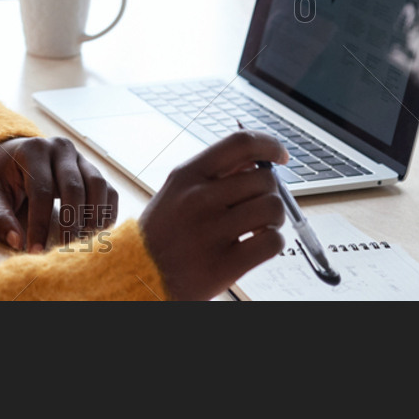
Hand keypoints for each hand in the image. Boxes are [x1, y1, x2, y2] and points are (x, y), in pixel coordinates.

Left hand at [0, 136, 118, 251]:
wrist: (14, 155)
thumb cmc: (2, 178)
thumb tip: (16, 241)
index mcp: (33, 150)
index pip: (41, 190)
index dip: (39, 223)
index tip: (35, 251)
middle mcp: (60, 148)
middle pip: (74, 186)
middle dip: (71, 222)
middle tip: (65, 250)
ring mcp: (80, 157)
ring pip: (97, 185)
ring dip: (94, 217)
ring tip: (83, 242)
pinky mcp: (92, 169)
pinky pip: (108, 190)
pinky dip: (106, 212)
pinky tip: (96, 233)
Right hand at [137, 130, 288, 299]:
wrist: (139, 275)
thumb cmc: (162, 233)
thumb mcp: (177, 191)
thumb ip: (214, 174)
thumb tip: (256, 161)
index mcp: (187, 175)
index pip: (241, 143)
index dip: (269, 144)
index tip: (280, 156)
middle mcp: (198, 198)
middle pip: (264, 178)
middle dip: (270, 192)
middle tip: (259, 206)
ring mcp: (210, 231)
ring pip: (273, 208)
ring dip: (274, 219)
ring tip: (258, 227)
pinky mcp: (223, 264)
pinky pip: (272, 242)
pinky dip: (273, 242)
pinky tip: (256, 245)